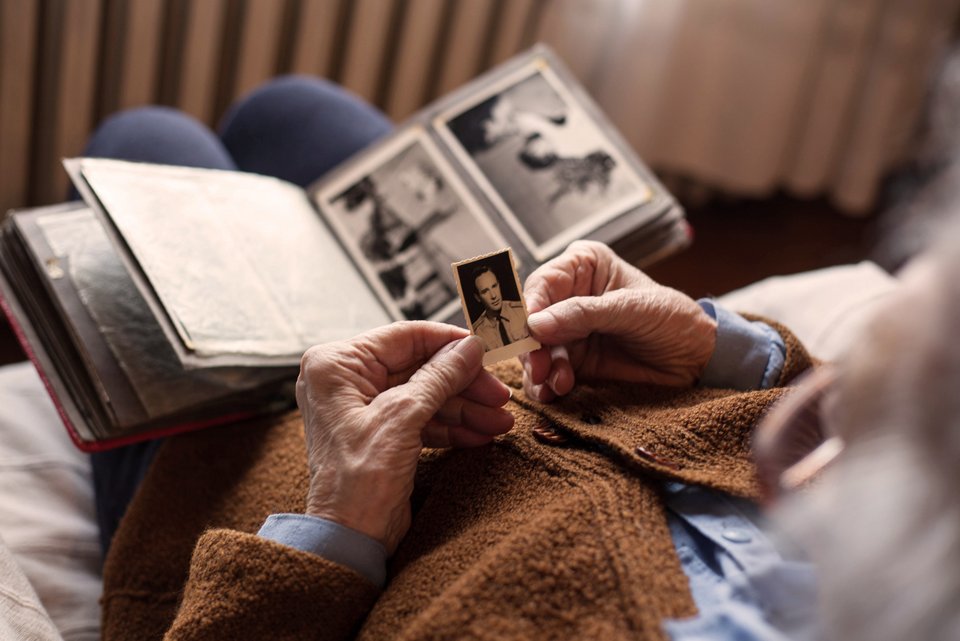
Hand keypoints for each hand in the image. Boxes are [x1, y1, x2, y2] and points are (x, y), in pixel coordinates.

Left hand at [296, 322, 513, 553]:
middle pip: (419, 367)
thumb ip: (439, 377)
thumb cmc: (357, 481)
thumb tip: (469, 348)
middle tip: (499, 395)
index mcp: (336, 364)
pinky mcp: (379, 433)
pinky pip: (420, 418)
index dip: (449, 342)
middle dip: (463, 384)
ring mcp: (362, 408)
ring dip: (464, 408)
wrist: (349, 540)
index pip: (404, 337)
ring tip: (499, 421)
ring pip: (424, 394)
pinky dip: (450, 426)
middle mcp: (344, 381)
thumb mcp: (402, 418)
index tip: (484, 349)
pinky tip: (479, 434)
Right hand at [521, 240, 716, 400]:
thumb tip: (536, 324)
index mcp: (582, 266)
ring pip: (534, 350)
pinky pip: (546, 374)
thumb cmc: (673, 319)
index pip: (542, 284)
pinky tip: (556, 392)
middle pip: (530, 320)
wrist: (697, 361)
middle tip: (539, 368)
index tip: (528, 332)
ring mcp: (568, 331)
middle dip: (531, 346)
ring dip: (539, 369)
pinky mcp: (572, 362)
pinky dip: (545, 385)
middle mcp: (568, 296)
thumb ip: (583, 314)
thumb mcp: (631, 310)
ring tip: (558, 383)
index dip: (529, 308)